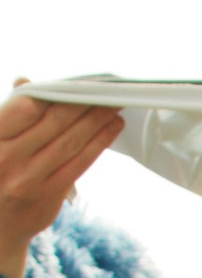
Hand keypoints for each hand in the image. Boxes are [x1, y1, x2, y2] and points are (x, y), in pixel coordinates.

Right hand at [0, 93, 124, 277]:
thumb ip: (9, 113)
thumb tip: (26, 82)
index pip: (25, 109)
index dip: (52, 93)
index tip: (74, 83)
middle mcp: (8, 159)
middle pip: (54, 123)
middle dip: (83, 103)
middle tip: (105, 89)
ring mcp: (30, 180)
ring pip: (71, 142)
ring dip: (97, 120)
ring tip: (115, 105)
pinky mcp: (50, 195)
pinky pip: (79, 164)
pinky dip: (99, 143)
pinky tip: (112, 128)